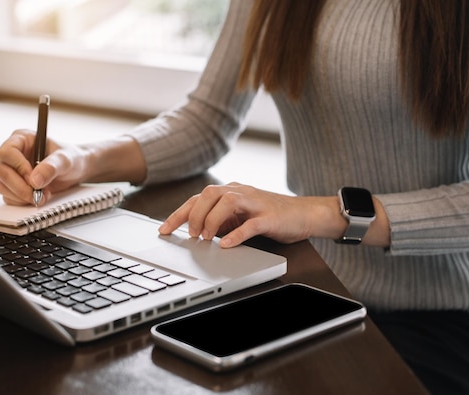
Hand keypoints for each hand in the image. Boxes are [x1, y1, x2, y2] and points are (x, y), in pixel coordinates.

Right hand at [0, 129, 88, 204]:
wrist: (75, 171)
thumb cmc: (71, 158)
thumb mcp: (65, 159)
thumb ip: (51, 167)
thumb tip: (35, 180)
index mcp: (21, 139)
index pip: (7, 152)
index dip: (18, 167)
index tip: (33, 178)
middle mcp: (12, 154)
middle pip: (2, 172)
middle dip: (20, 186)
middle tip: (38, 194)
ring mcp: (11, 170)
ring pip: (3, 186)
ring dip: (22, 196)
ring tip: (44, 195)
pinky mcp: (13, 185)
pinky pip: (9, 197)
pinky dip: (23, 201)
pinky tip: (39, 198)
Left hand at [158, 182, 342, 247]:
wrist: (306, 214)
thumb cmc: (271, 216)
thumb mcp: (241, 217)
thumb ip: (221, 221)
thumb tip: (196, 233)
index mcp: (231, 192)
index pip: (198, 198)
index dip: (178, 214)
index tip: (163, 230)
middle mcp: (240, 192)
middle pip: (208, 194)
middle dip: (193, 215)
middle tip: (189, 235)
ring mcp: (256, 203)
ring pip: (226, 203)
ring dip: (211, 221)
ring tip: (203, 238)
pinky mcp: (270, 217)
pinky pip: (250, 224)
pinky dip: (236, 234)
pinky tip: (226, 244)